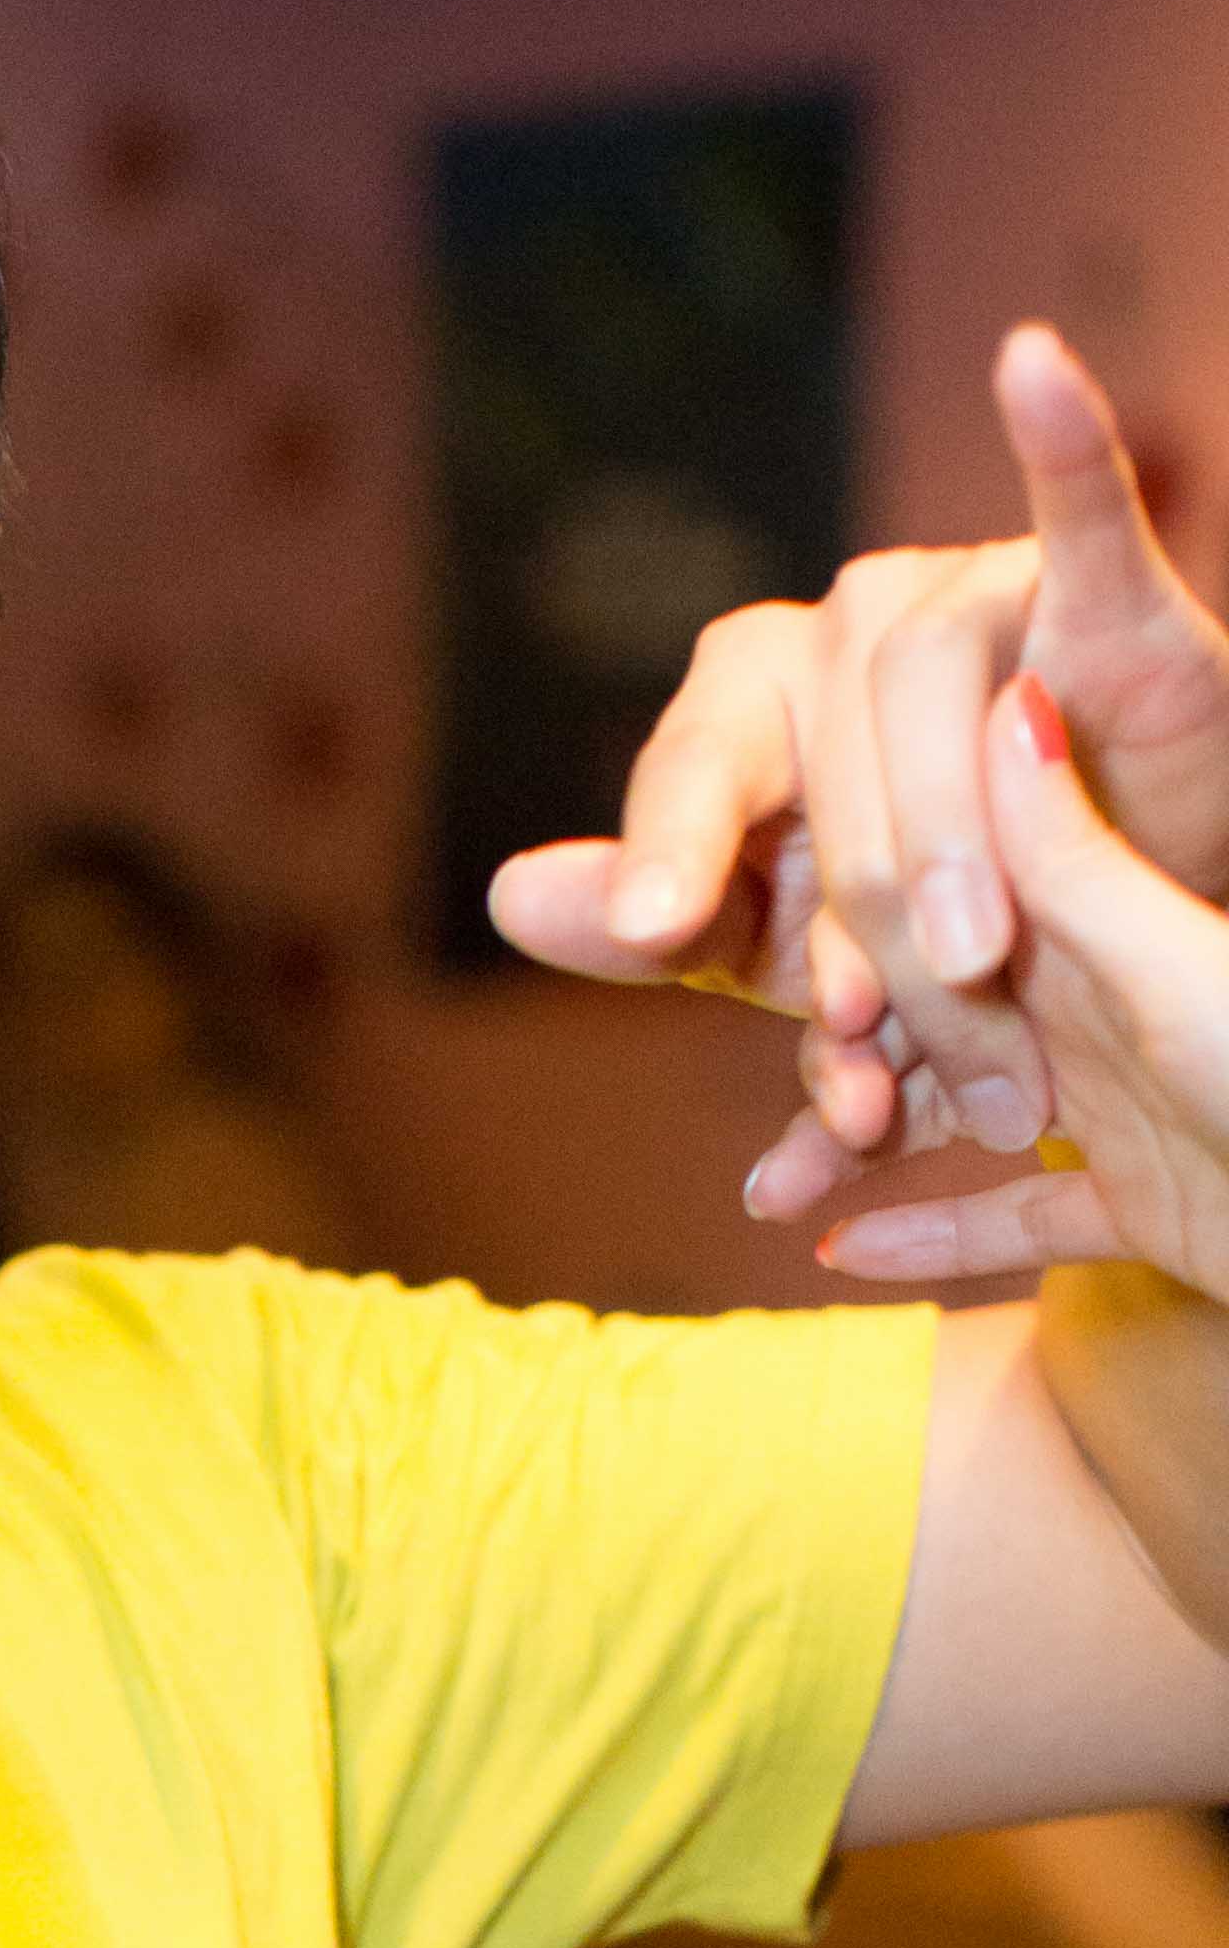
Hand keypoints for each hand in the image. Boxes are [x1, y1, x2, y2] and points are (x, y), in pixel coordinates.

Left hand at [486, 325, 1228, 1221]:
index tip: (654, 928)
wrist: (1104, 901)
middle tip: (885, 1040)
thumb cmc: (919, 920)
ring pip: (932, 703)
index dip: (672, 860)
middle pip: (830, 780)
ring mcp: (963, 592)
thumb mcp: (783, 952)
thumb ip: (662, 930)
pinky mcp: (1083, 584)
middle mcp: (841, 630)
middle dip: (861, 933)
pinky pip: (1074, 507)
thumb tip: (511, 895)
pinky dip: (1060, 440)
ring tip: (979, 964)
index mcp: (746, 710)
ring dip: (954, 849)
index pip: (689, 777)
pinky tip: (1027, 365)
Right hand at [815, 673, 1228, 1300]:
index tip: (804, 916)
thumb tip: (1009, 698)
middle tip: (773, 1064)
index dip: (883, 889)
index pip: (966, 880)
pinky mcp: (1140, 1204)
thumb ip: (1079, 857)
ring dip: (865, 1146)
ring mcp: (1120, 1105)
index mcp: (1113, 925)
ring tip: (768, 1184)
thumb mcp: (1178, 969)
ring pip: (959, 1119)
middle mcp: (1105, 1003)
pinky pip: (1017, 1224)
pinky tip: (840, 1250)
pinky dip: (934, 1240)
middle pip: (940, 1006)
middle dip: (848, 1032)